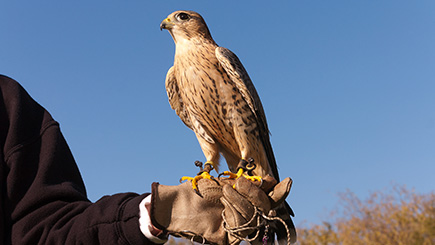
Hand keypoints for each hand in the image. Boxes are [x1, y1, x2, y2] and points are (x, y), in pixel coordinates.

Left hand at [150, 176, 291, 243]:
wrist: (176, 202)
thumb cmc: (199, 190)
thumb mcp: (225, 182)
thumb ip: (248, 185)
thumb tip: (270, 182)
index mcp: (245, 201)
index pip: (269, 200)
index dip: (279, 193)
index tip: (286, 182)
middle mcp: (244, 216)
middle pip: (266, 210)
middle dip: (257, 195)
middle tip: (242, 184)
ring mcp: (237, 229)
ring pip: (255, 218)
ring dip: (242, 201)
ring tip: (225, 192)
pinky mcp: (228, 240)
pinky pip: (242, 228)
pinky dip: (235, 213)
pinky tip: (224, 204)